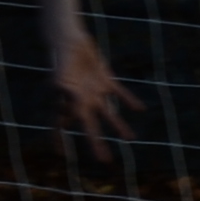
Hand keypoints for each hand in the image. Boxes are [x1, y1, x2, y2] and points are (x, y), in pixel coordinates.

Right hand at [48, 33, 139, 160]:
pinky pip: (119, 93)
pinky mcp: (105, 80)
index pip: (61, 126)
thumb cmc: (60, 57)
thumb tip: (69, 106)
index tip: (61, 155)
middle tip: (104, 161)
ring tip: (130, 138)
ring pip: (108, 114)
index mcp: (68, 103)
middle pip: (90, 127)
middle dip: (96, 144)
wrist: (69, 38)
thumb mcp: (60, 76)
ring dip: (119, 126)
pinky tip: (140, 109)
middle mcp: (82, 101)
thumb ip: (64, 92)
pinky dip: (129, 100)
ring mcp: (94, 92)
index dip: (59, 140)